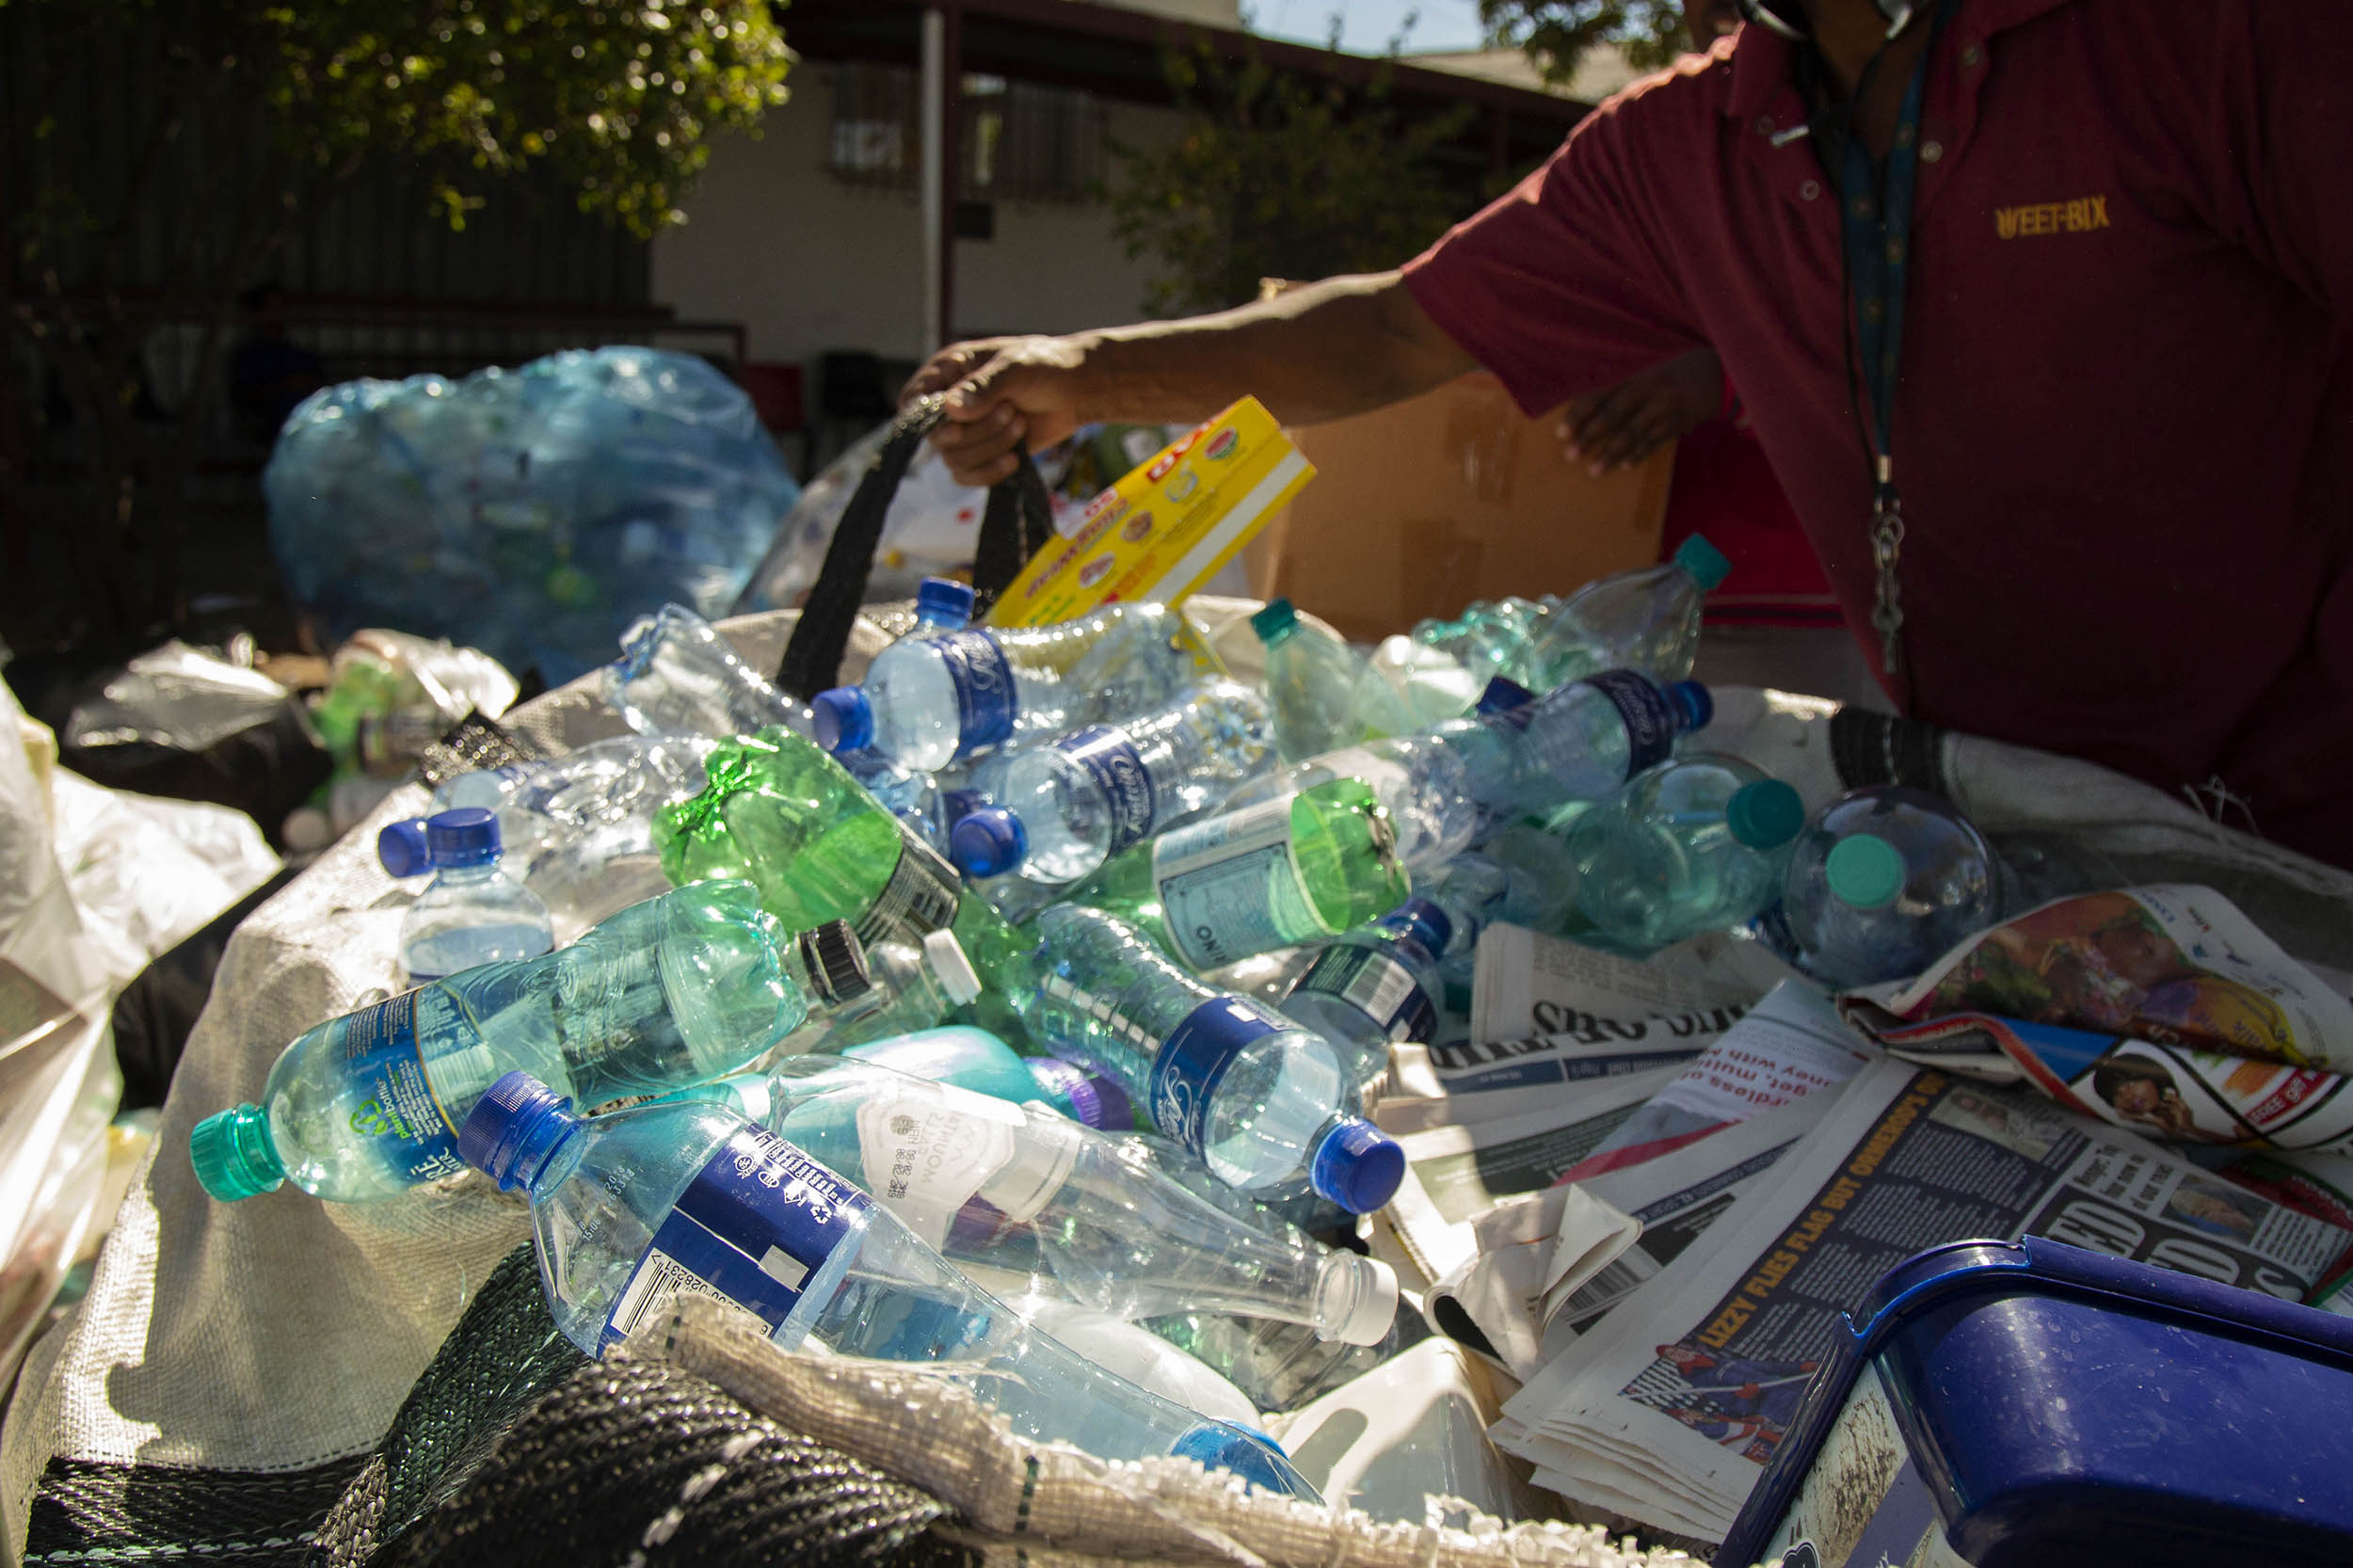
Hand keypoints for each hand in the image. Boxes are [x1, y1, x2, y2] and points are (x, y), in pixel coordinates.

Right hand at [901, 334, 1091, 486]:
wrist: (1078, 389)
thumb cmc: (1045, 365)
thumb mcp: (1015, 367)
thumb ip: (983, 387)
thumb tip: (949, 408)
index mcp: (949, 371)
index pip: (913, 399)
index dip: (924, 417)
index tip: (955, 423)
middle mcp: (949, 403)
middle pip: (937, 436)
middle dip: (976, 431)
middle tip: (1010, 412)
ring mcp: (966, 431)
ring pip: (954, 459)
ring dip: (989, 448)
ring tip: (1020, 424)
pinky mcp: (983, 454)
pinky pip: (969, 476)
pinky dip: (991, 472)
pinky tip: (1016, 457)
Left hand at [1557, 347, 1723, 475]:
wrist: (1717, 373)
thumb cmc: (1670, 375)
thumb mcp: (1646, 374)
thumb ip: (1620, 390)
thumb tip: (1584, 411)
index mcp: (1636, 374)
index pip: (1601, 394)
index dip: (1580, 412)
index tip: (1560, 432)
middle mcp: (1650, 388)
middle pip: (1614, 413)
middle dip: (1590, 435)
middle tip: (1570, 455)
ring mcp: (1667, 405)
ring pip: (1634, 431)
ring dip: (1612, 452)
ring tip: (1593, 470)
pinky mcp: (1682, 420)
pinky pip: (1657, 440)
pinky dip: (1640, 453)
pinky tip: (1625, 465)